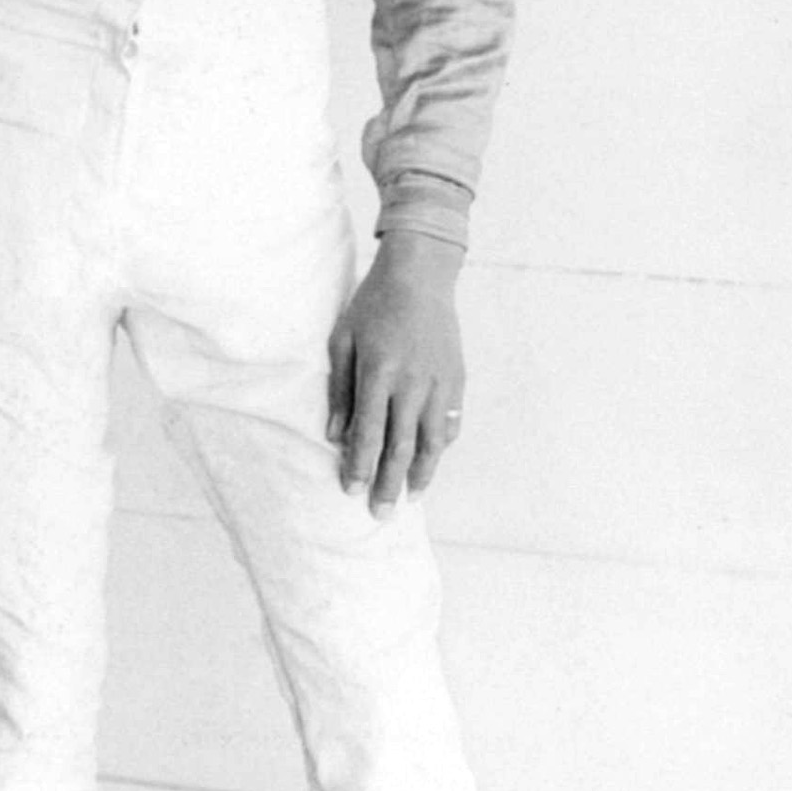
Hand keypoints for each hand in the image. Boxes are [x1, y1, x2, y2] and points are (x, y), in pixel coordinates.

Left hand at [326, 230, 465, 517]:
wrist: (421, 276)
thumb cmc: (373, 305)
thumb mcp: (343, 340)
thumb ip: (340, 390)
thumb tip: (335, 436)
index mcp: (379, 374)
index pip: (368, 435)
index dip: (359, 467)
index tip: (351, 493)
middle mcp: (411, 384)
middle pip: (400, 448)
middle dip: (388, 485)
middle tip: (380, 515)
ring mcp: (439, 384)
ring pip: (431, 443)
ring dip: (420, 475)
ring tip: (411, 498)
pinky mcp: (456, 380)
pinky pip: (450, 423)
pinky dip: (440, 446)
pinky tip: (430, 461)